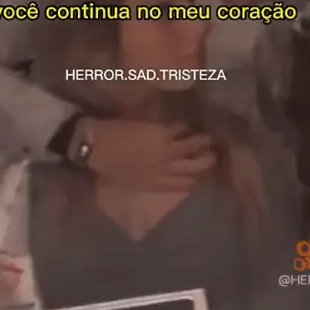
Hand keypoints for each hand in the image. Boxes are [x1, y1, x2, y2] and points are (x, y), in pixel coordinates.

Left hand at [88, 118, 215, 191]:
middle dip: (205, 163)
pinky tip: (189, 124)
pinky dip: (185, 127)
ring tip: (210, 138)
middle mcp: (164, 169)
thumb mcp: (126, 181)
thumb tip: (156, 176)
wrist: (94, 147)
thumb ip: (145, 181)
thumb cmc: (105, 167)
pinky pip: (179, 129)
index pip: (182, 185)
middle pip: (192, 168)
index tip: (205, 178)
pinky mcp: (160, 132)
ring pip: (191, 147)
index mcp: (154, 184)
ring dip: (202, 143)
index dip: (196, 182)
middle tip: (216, 157)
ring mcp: (164, 150)